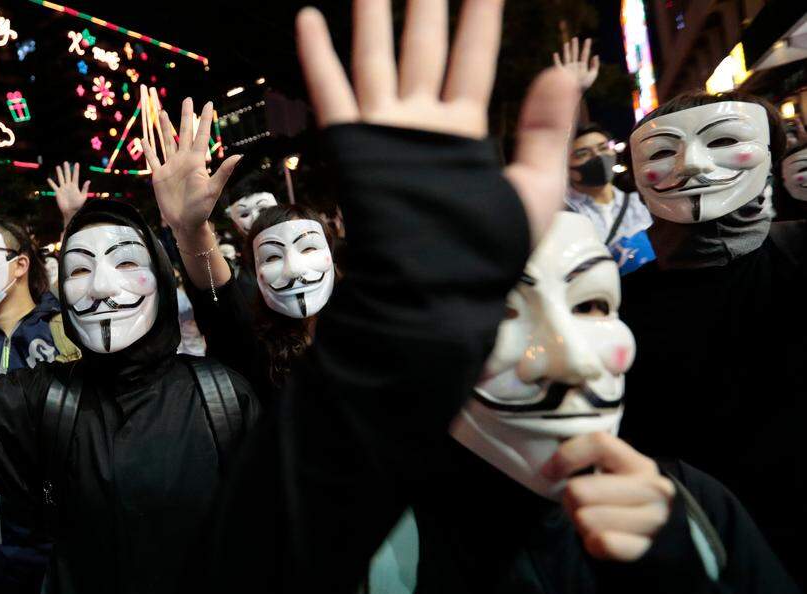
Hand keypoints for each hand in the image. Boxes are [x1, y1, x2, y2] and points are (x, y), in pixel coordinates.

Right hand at [47, 162, 89, 226]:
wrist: (71, 211)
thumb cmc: (78, 205)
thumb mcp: (83, 197)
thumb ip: (85, 188)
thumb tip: (88, 181)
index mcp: (75, 186)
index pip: (75, 176)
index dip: (76, 170)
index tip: (77, 164)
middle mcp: (68, 186)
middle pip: (67, 175)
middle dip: (66, 169)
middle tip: (65, 162)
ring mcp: (63, 189)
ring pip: (61, 179)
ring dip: (59, 173)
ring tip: (58, 167)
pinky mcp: (58, 193)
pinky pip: (54, 187)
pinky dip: (51, 183)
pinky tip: (49, 179)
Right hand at [141, 91, 241, 234]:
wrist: (186, 223)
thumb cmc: (202, 209)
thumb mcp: (213, 189)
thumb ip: (223, 172)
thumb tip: (239, 156)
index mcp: (197, 161)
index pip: (200, 135)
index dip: (204, 119)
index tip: (208, 103)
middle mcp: (184, 160)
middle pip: (184, 133)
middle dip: (185, 116)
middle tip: (187, 99)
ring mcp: (171, 167)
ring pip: (167, 141)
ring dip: (164, 127)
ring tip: (161, 112)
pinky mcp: (160, 176)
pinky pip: (153, 159)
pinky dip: (148, 149)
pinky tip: (145, 138)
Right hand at [296, 0, 579, 240]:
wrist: (434, 287)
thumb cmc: (485, 248)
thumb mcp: (535, 190)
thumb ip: (547, 131)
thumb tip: (562, 70)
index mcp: (464, 129)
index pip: (474, 57)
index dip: (480, 17)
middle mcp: (421, 120)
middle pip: (423, 46)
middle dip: (425, 3)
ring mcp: (384, 129)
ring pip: (377, 58)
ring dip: (373, 17)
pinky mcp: (353, 144)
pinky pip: (332, 93)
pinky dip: (318, 57)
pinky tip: (308, 18)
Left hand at [542, 432, 675, 561]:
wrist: (657, 543)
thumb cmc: (623, 506)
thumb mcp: (614, 477)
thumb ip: (591, 462)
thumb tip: (551, 467)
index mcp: (640, 465)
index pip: (599, 443)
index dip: (566, 456)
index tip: (549, 473)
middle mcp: (654, 489)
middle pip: (580, 490)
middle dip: (570, 501)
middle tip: (581, 507)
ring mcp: (655, 520)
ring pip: (586, 518)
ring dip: (581, 525)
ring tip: (595, 523)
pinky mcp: (647, 549)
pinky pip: (601, 543)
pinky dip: (593, 545)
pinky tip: (603, 541)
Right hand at [553, 37, 599, 90]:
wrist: (573, 92)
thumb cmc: (583, 85)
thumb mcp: (593, 75)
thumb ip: (595, 65)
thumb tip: (595, 55)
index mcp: (582, 66)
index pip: (585, 54)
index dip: (587, 46)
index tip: (588, 39)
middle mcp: (574, 66)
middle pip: (575, 53)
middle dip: (575, 46)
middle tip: (575, 38)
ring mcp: (567, 68)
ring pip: (567, 56)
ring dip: (567, 49)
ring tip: (567, 43)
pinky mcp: (560, 72)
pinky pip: (558, 64)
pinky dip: (556, 59)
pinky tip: (555, 54)